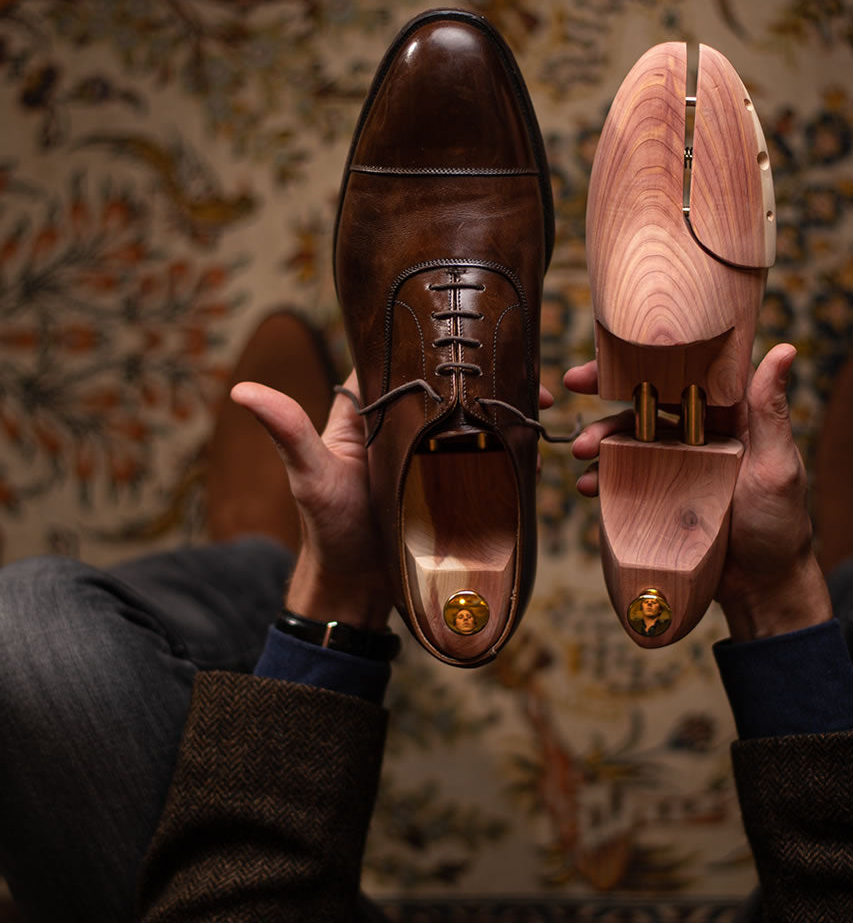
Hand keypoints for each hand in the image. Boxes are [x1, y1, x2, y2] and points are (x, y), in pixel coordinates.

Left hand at [233, 371, 556, 629]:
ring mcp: (432, 455)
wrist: (357, 588)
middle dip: (487, 373)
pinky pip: (485, 457)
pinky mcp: (455, 485)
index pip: (401, 359)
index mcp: (369, 413)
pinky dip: (510, 448)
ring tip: (539, 405)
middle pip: (448, 385)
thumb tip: (242, 390)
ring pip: (472, 418)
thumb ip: (287, 432)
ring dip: (505, 408)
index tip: (471, 334)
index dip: (433, 341)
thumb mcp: (310, 476)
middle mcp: (402, 427)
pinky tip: (534, 445)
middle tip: (528, 373)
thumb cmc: (327, 530)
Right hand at [565, 344, 831, 641]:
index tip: (621, 346)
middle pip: (649, 397)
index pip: (689, 371)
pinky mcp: (660, 494)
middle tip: (574, 384)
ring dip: (601, 437)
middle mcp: (700, 432)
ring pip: (631, 436)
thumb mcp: (778, 465)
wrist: (760, 587)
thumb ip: (771, 410)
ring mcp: (678, 463)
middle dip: (609, 389)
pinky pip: (624, 477)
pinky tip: (588, 486)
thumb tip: (785, 348)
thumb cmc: (781, 524)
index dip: (653, 354)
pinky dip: (602, 477)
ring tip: (581, 451)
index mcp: (731, 414)